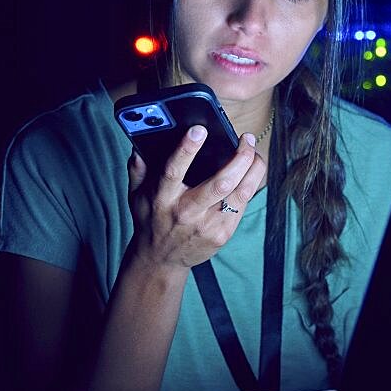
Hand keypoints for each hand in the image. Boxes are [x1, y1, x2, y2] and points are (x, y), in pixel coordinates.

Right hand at [125, 126, 267, 272]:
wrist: (161, 259)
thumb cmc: (150, 220)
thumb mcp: (136, 195)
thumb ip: (137, 170)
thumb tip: (139, 147)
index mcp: (162, 199)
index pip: (173, 171)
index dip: (186, 149)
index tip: (199, 130)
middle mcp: (186, 212)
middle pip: (220, 183)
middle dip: (239, 158)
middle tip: (245, 138)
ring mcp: (207, 225)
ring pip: (240, 193)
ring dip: (253, 169)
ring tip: (254, 153)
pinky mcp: (222, 234)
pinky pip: (242, 205)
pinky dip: (251, 184)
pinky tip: (252, 172)